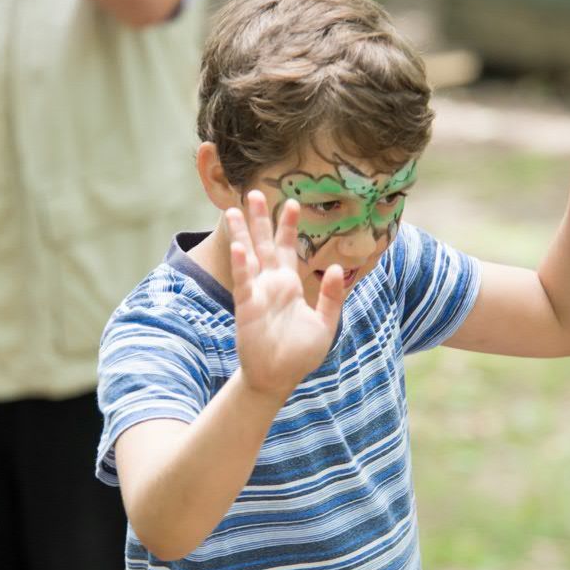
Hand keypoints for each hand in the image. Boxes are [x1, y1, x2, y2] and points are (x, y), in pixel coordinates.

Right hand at [226, 191, 347, 400]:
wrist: (278, 378)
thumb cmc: (300, 353)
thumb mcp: (325, 324)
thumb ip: (331, 296)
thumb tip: (334, 268)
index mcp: (289, 285)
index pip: (288, 248)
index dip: (288, 226)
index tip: (292, 202)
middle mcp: (271, 284)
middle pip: (263, 244)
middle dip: (260, 219)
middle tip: (255, 192)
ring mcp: (257, 293)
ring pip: (248, 256)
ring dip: (242, 234)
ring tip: (235, 210)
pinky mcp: (248, 307)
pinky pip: (244, 281)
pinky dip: (242, 265)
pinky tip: (239, 247)